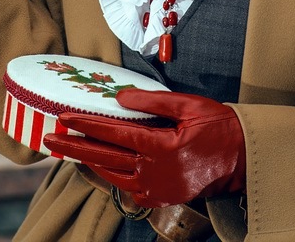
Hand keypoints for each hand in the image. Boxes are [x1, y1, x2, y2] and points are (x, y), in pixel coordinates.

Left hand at [44, 89, 245, 207]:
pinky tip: (99, 165)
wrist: (244, 160)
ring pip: (112, 175)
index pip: (113, 134)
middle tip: (49, 140)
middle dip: (73, 148)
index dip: (86, 124)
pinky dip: (110, 175)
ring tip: (67, 151)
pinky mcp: (162, 196)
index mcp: (161, 148)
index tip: (64, 118)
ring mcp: (158, 188)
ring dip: (88, 161)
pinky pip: (128, 187)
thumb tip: (119, 98)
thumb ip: (151, 101)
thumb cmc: (219, 127)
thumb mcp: (188, 105)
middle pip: (104, 158)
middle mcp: (155, 172)